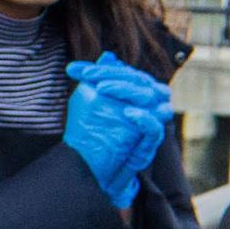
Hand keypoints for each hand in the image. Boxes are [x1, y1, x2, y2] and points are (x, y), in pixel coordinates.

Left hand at [63, 60, 171, 207]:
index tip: (73, 70)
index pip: (126, 74)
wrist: (88, 172)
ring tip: (103, 90)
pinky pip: (156, 130)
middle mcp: (146, 108)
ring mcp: (149, 127)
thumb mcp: (88, 103)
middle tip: (89, 78)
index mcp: (134, 96)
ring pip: (155, 99)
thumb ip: (98, 80)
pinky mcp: (147, 147)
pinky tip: (127, 113)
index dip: (101, 69)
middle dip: (114, 76)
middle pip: (142, 82)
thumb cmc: (90, 136)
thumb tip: (108, 56)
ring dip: (129, 91)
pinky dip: (145, 119)